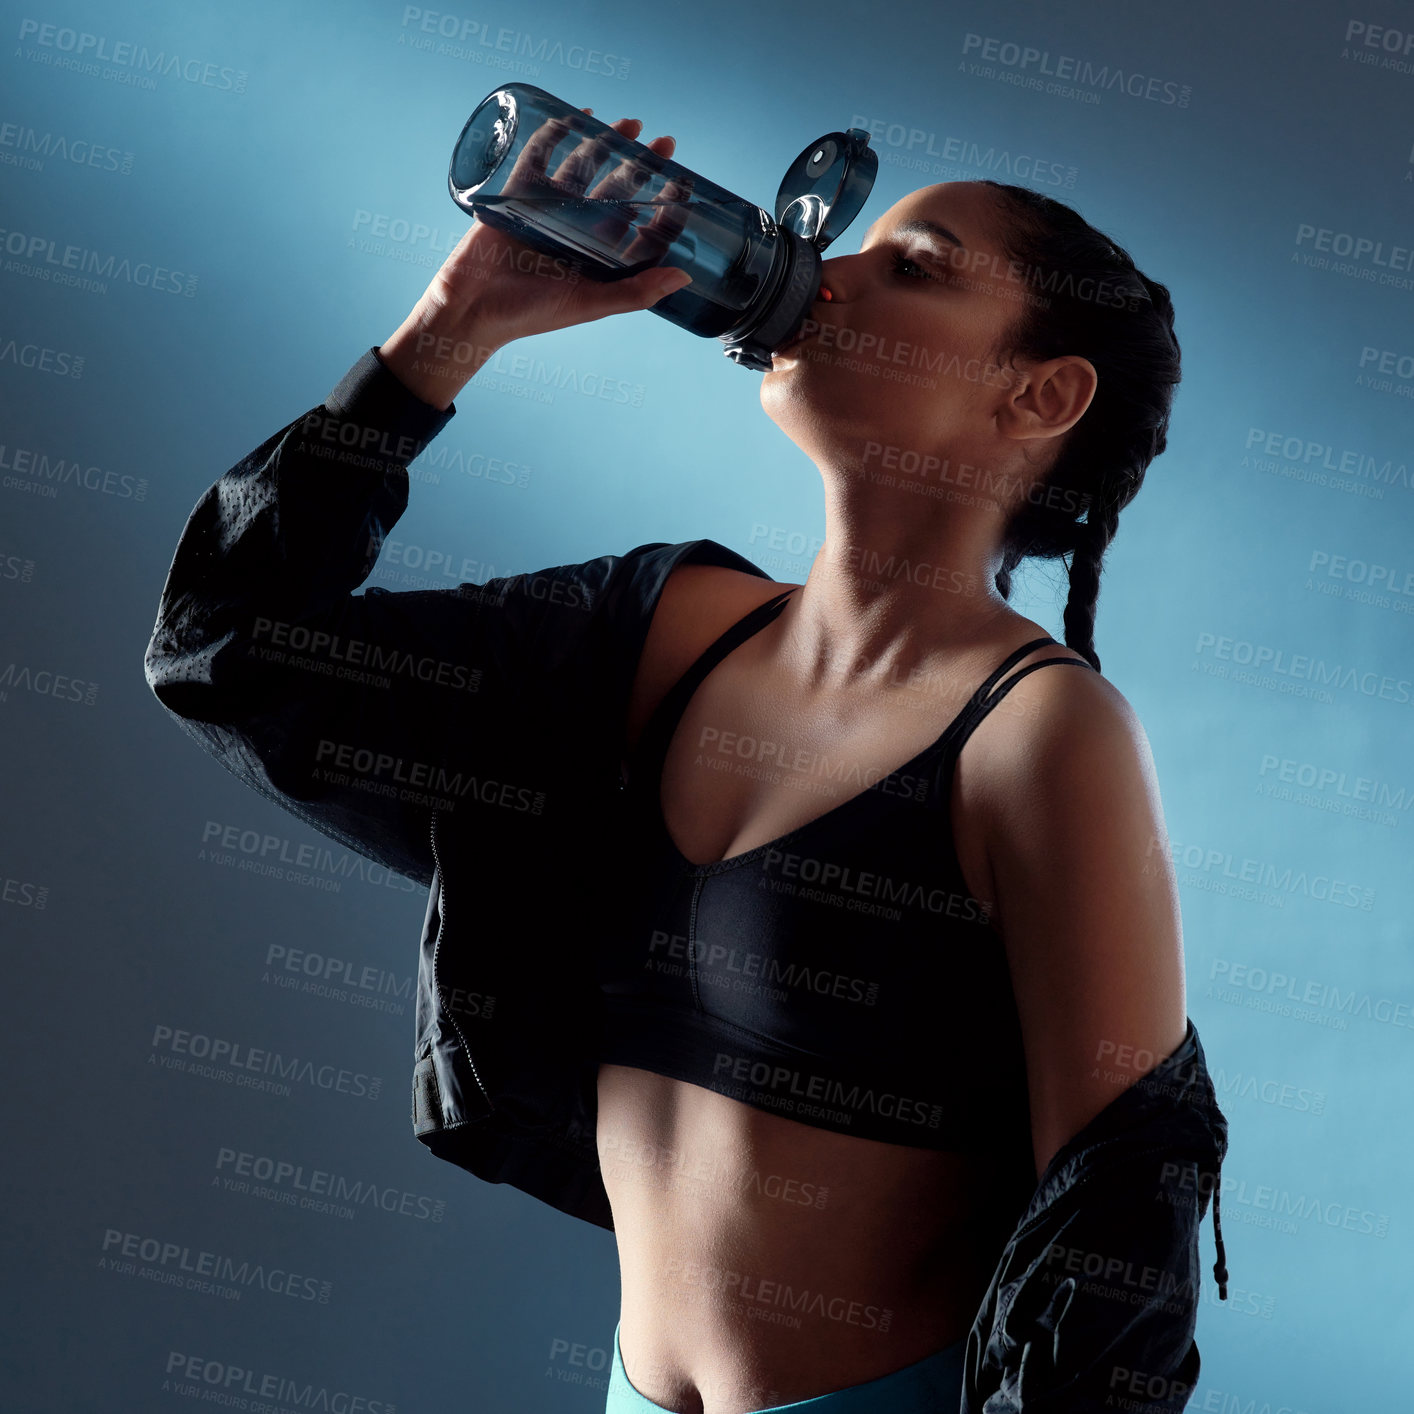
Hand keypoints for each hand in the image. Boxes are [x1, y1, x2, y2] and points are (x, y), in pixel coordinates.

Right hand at [425, 110, 692, 346]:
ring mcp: (548, 211)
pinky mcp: (518, 195)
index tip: (683, 183)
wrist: (471, 308)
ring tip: (630, 125)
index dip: (662, 205)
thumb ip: (636, 293)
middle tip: (664, 144)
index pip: (638, 225)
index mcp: (597, 258)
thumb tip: (685, 277)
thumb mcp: (589, 304)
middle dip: (640, 167)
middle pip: (616, 191)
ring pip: (583, 169)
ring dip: (605, 144)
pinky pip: (539, 157)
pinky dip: (554, 135)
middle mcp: (576, 232)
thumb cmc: (530, 314)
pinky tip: (574, 116)